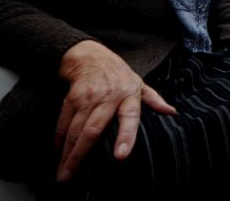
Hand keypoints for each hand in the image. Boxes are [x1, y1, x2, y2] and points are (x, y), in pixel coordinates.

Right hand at [54, 40, 176, 181]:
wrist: (90, 54)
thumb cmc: (118, 73)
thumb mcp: (139, 83)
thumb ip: (154, 100)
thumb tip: (171, 112)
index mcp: (129, 95)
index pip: (130, 117)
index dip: (126, 136)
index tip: (120, 156)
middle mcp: (108, 97)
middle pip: (93, 130)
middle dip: (80, 155)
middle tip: (70, 176)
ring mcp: (88, 97)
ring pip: (76, 129)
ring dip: (67, 152)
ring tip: (63, 172)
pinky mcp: (72, 97)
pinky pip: (64, 122)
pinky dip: (59, 139)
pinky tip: (58, 152)